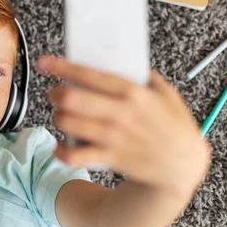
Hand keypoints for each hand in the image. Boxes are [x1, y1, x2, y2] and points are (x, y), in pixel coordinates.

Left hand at [35, 55, 211, 196]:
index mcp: (133, 92)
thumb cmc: (173, 126)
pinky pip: (74, 156)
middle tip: (54, 93)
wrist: (182, 166)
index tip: (44, 62)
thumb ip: (145, 76)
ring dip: (57, 118)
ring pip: (68, 123)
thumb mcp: (166, 93)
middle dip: (55, 93)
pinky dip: (60, 151)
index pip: (90, 75)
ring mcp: (114, 137)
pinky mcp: (110, 158)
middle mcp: (121, 113)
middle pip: (71, 99)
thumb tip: (124, 60)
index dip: (62, 67)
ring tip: (61, 115)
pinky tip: (60, 146)